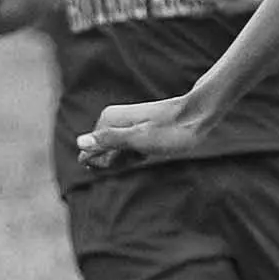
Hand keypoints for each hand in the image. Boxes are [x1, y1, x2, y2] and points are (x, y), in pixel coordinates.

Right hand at [78, 96, 216, 171]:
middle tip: (144, 152)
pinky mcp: (137, 129)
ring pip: (117, 153)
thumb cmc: (171, 130)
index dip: (108, 163)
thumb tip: (80, 142)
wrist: (198, 115)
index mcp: (107, 119)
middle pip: (103, 153)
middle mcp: (112, 119)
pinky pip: (129, 149)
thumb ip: (108, 140)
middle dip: (120, 161)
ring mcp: (124, 124)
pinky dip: (139, 154)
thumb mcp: (139, 139)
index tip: (132, 155)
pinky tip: (152, 149)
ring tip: (150, 149)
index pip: (89, 152)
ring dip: (131, 158)